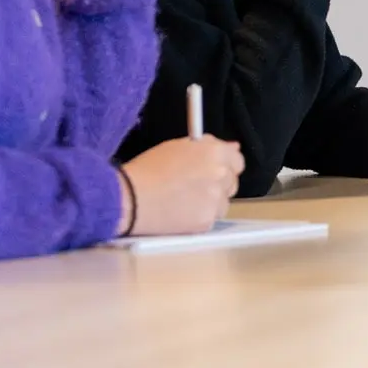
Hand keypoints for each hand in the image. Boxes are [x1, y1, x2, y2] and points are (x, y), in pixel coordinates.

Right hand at [119, 137, 244, 235]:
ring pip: (223, 203)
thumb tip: (232, 147)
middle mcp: (220, 175)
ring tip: (183, 200)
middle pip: (232, 181)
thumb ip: (207, 146)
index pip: (237, 160)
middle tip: (193, 186)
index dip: (225, 165)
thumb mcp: (176, 147)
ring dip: (210, 202)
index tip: (215, 169)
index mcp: (214, 152)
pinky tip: (179, 212)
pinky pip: (211, 218)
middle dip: (218, 183)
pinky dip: (200, 217)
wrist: (129, 199)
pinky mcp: (206, 221)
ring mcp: (215, 199)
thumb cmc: (147, 170)